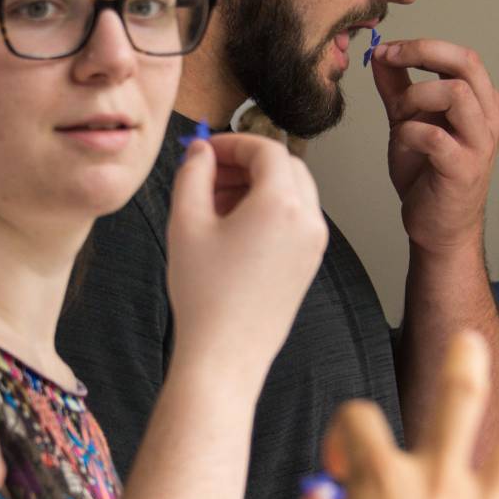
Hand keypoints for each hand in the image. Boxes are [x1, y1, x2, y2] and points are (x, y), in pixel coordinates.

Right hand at [167, 132, 327, 381]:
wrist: (225, 355)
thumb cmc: (204, 294)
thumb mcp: (186, 222)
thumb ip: (193, 174)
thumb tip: (200, 152)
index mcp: (281, 204)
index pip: (266, 150)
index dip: (233, 143)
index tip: (205, 151)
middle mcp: (308, 220)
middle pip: (285, 167)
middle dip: (246, 163)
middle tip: (209, 173)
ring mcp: (313, 244)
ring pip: (292, 193)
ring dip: (257, 186)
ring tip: (214, 204)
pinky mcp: (308, 264)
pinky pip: (294, 220)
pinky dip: (268, 211)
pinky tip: (230, 229)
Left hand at [373, 39, 498, 256]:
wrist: (437, 227)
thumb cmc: (427, 174)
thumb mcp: (408, 122)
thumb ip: (397, 88)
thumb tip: (381, 53)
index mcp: (479, 102)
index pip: (462, 55)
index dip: (423, 46)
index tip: (388, 50)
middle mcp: (488, 118)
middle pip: (468, 63)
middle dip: (424, 52)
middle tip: (390, 58)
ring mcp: (480, 144)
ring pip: (456, 94)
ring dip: (416, 96)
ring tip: (399, 116)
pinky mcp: (463, 169)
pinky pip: (435, 136)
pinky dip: (409, 133)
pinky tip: (402, 142)